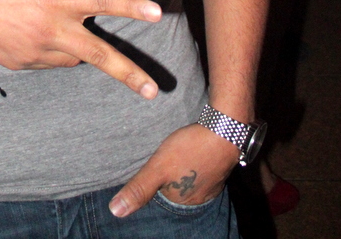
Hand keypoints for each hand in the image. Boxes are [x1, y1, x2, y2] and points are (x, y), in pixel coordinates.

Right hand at [0, 0, 161, 97]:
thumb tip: (70, 7)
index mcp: (57, 1)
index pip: (104, 2)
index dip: (133, 7)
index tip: (158, 12)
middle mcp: (52, 30)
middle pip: (101, 55)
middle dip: (129, 73)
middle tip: (152, 89)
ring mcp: (37, 52)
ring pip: (71, 58)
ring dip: (72, 47)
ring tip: (46, 26)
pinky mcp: (21, 65)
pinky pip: (46, 60)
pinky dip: (46, 50)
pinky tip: (26, 33)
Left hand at [108, 123, 239, 216]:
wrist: (225, 128)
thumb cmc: (190, 148)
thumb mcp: (159, 167)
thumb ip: (139, 188)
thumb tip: (115, 212)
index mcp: (184, 200)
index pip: (161, 193)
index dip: (155, 177)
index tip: (154, 163)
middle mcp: (200, 196)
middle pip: (176, 186)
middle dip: (170, 173)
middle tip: (166, 154)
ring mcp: (212, 181)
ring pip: (189, 176)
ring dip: (183, 165)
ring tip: (178, 150)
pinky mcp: (218, 164)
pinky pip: (201, 165)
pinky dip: (195, 158)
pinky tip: (192, 147)